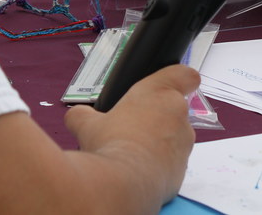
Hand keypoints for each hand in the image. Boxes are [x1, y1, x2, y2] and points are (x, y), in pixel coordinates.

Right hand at [65, 64, 199, 202]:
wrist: (122, 184)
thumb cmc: (110, 145)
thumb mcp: (87, 124)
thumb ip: (82, 114)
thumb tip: (76, 116)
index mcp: (160, 92)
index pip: (186, 75)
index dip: (180, 79)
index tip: (170, 86)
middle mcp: (178, 114)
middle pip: (175, 109)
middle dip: (157, 117)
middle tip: (133, 127)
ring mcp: (184, 143)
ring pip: (175, 137)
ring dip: (160, 141)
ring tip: (133, 152)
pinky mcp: (183, 168)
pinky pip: (173, 161)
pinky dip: (160, 164)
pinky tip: (139, 170)